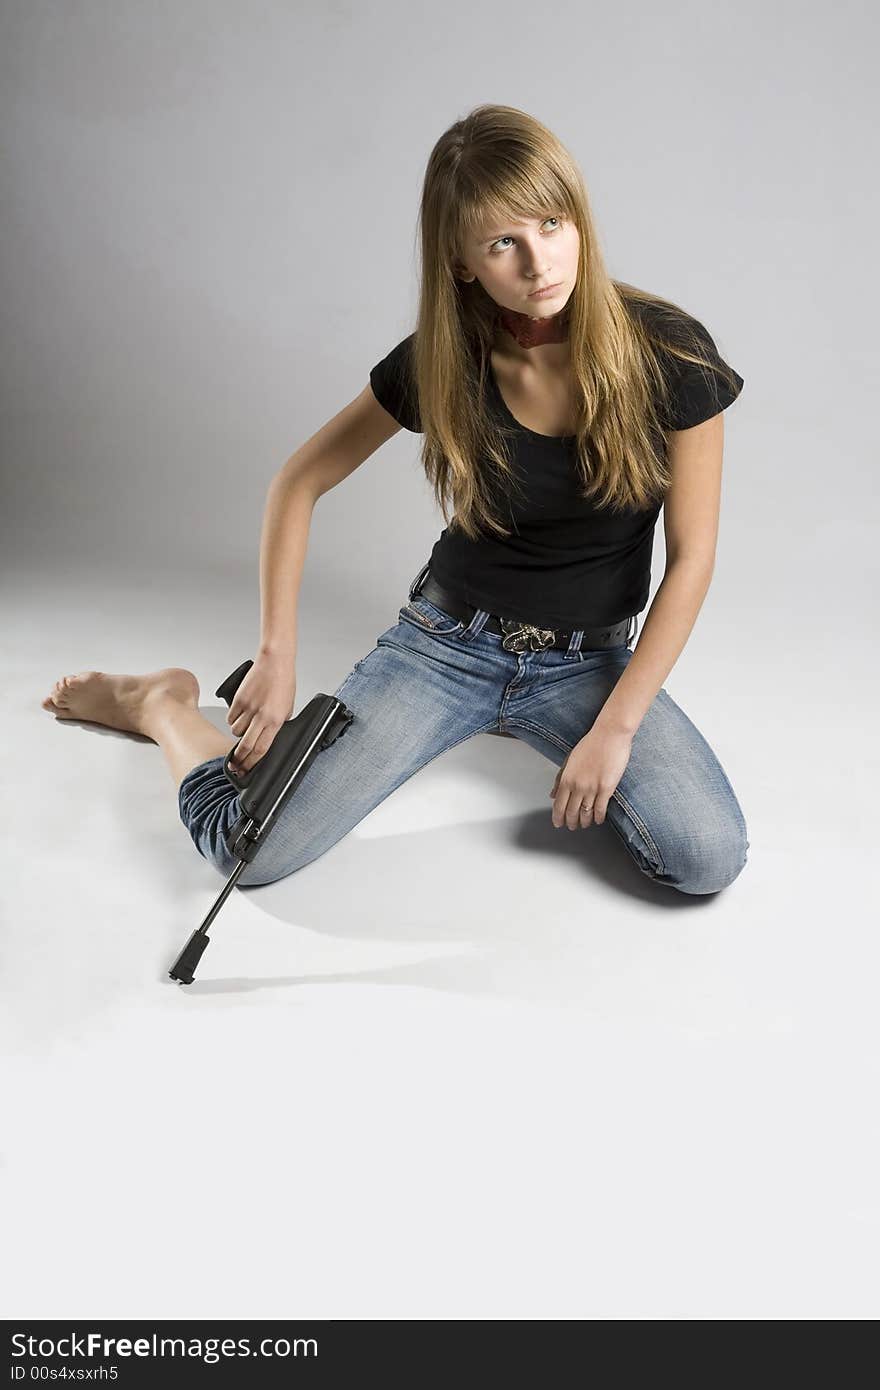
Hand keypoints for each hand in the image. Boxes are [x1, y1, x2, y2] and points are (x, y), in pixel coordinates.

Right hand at [227, 651, 296, 774]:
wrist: (275, 662)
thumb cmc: (283, 682)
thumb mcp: (287, 708)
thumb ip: (278, 724)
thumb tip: (268, 738)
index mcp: (276, 721)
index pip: (262, 749)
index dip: (253, 763)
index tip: (246, 770)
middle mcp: (261, 716)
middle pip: (245, 746)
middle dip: (239, 758)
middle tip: (235, 764)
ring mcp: (248, 708)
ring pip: (235, 731)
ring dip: (238, 734)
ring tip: (244, 727)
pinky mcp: (238, 700)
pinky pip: (230, 717)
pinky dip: (233, 720)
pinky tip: (240, 715)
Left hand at [549, 724, 633, 828]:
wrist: (609, 735)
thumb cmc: (591, 744)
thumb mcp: (569, 760)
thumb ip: (560, 778)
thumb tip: (552, 794)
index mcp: (567, 778)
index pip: (558, 803)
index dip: (558, 816)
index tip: (558, 823)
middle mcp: (577, 785)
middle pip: (571, 811)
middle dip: (570, 822)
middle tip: (572, 827)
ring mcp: (592, 788)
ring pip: (585, 812)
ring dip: (584, 821)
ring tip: (585, 824)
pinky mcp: (606, 788)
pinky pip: (600, 808)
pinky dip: (598, 817)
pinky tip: (598, 820)